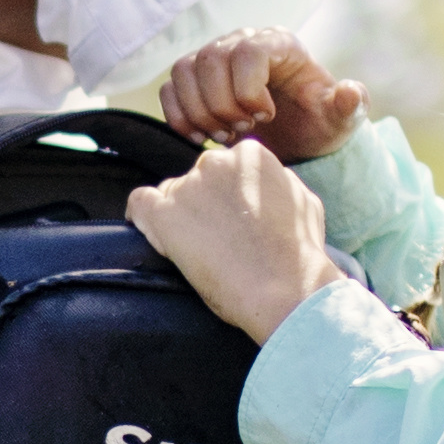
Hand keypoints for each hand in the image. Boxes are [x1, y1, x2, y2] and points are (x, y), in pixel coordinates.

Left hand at [127, 138, 349, 344]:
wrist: (287, 289)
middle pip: (196, 179)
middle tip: (217, 241)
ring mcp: (188, 186)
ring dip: (178, 217)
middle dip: (202, 205)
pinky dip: (143, 219)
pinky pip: (139, 204)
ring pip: (169, 193)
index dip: (226, 198)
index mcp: (250, 155)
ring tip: (198, 251)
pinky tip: (156, 235)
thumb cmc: (301, 253)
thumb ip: (278, 182)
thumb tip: (269, 179)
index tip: (233, 223)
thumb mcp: (303, 201)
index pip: (225, 168)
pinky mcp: (165, 214)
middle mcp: (215, 161)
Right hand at [156, 27, 363, 162]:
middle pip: (210, 60)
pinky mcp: (193, 80)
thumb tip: (350, 92)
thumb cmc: (318, 122)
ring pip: (184, 71)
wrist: (296, 137)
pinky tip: (203, 138)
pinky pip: (169, 89)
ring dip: (200, 112)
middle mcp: (241, 42)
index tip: (264, 116)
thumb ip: (349, 106)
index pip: (248, 51)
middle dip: (223, 104)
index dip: (248, 89)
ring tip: (225, 135)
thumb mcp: (340, 119)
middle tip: (243, 130)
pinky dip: (180, 118)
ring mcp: (213, 59)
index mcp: (279, 44)